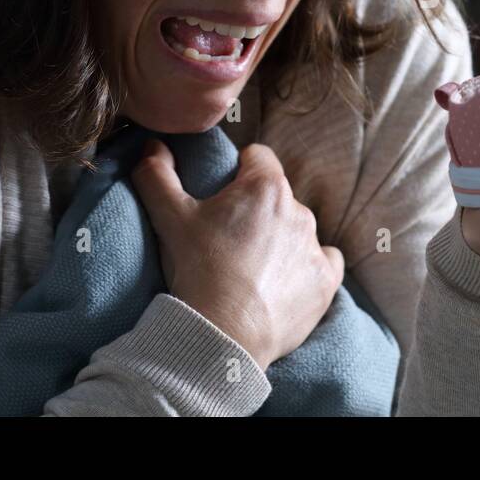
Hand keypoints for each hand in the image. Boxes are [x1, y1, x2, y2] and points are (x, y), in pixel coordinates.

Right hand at [131, 140, 344, 369]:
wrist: (223, 334)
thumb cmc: (198, 270)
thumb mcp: (169, 218)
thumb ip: (157, 174)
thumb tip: (153, 145)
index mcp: (266, 187)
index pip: (257, 157)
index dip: (238, 171)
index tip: (222, 195)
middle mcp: (300, 211)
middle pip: (277, 196)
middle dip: (257, 209)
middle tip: (229, 239)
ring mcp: (316, 247)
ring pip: (298, 229)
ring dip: (281, 239)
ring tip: (251, 268)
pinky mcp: (326, 281)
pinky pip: (326, 261)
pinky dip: (310, 266)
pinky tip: (288, 280)